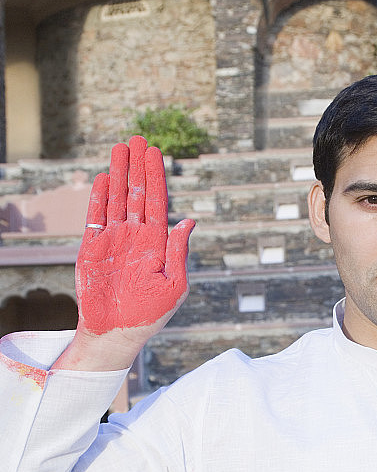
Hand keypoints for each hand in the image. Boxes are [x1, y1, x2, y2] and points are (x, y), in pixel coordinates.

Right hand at [68, 136, 193, 363]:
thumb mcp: (174, 282)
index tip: (156, 152)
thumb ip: (178, 251)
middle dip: (138, 166)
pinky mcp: (92, 248)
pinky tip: (103, 178)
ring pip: (115, 199)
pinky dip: (98, 198)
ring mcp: (114, 240)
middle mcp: (136, 236)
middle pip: (136, 193)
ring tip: (120, 147)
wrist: (118, 333)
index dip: (156, 177)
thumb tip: (188, 222)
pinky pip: (95, 218)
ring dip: (117, 173)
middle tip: (138, 138)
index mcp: (157, 242)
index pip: (158, 202)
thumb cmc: (151, 313)